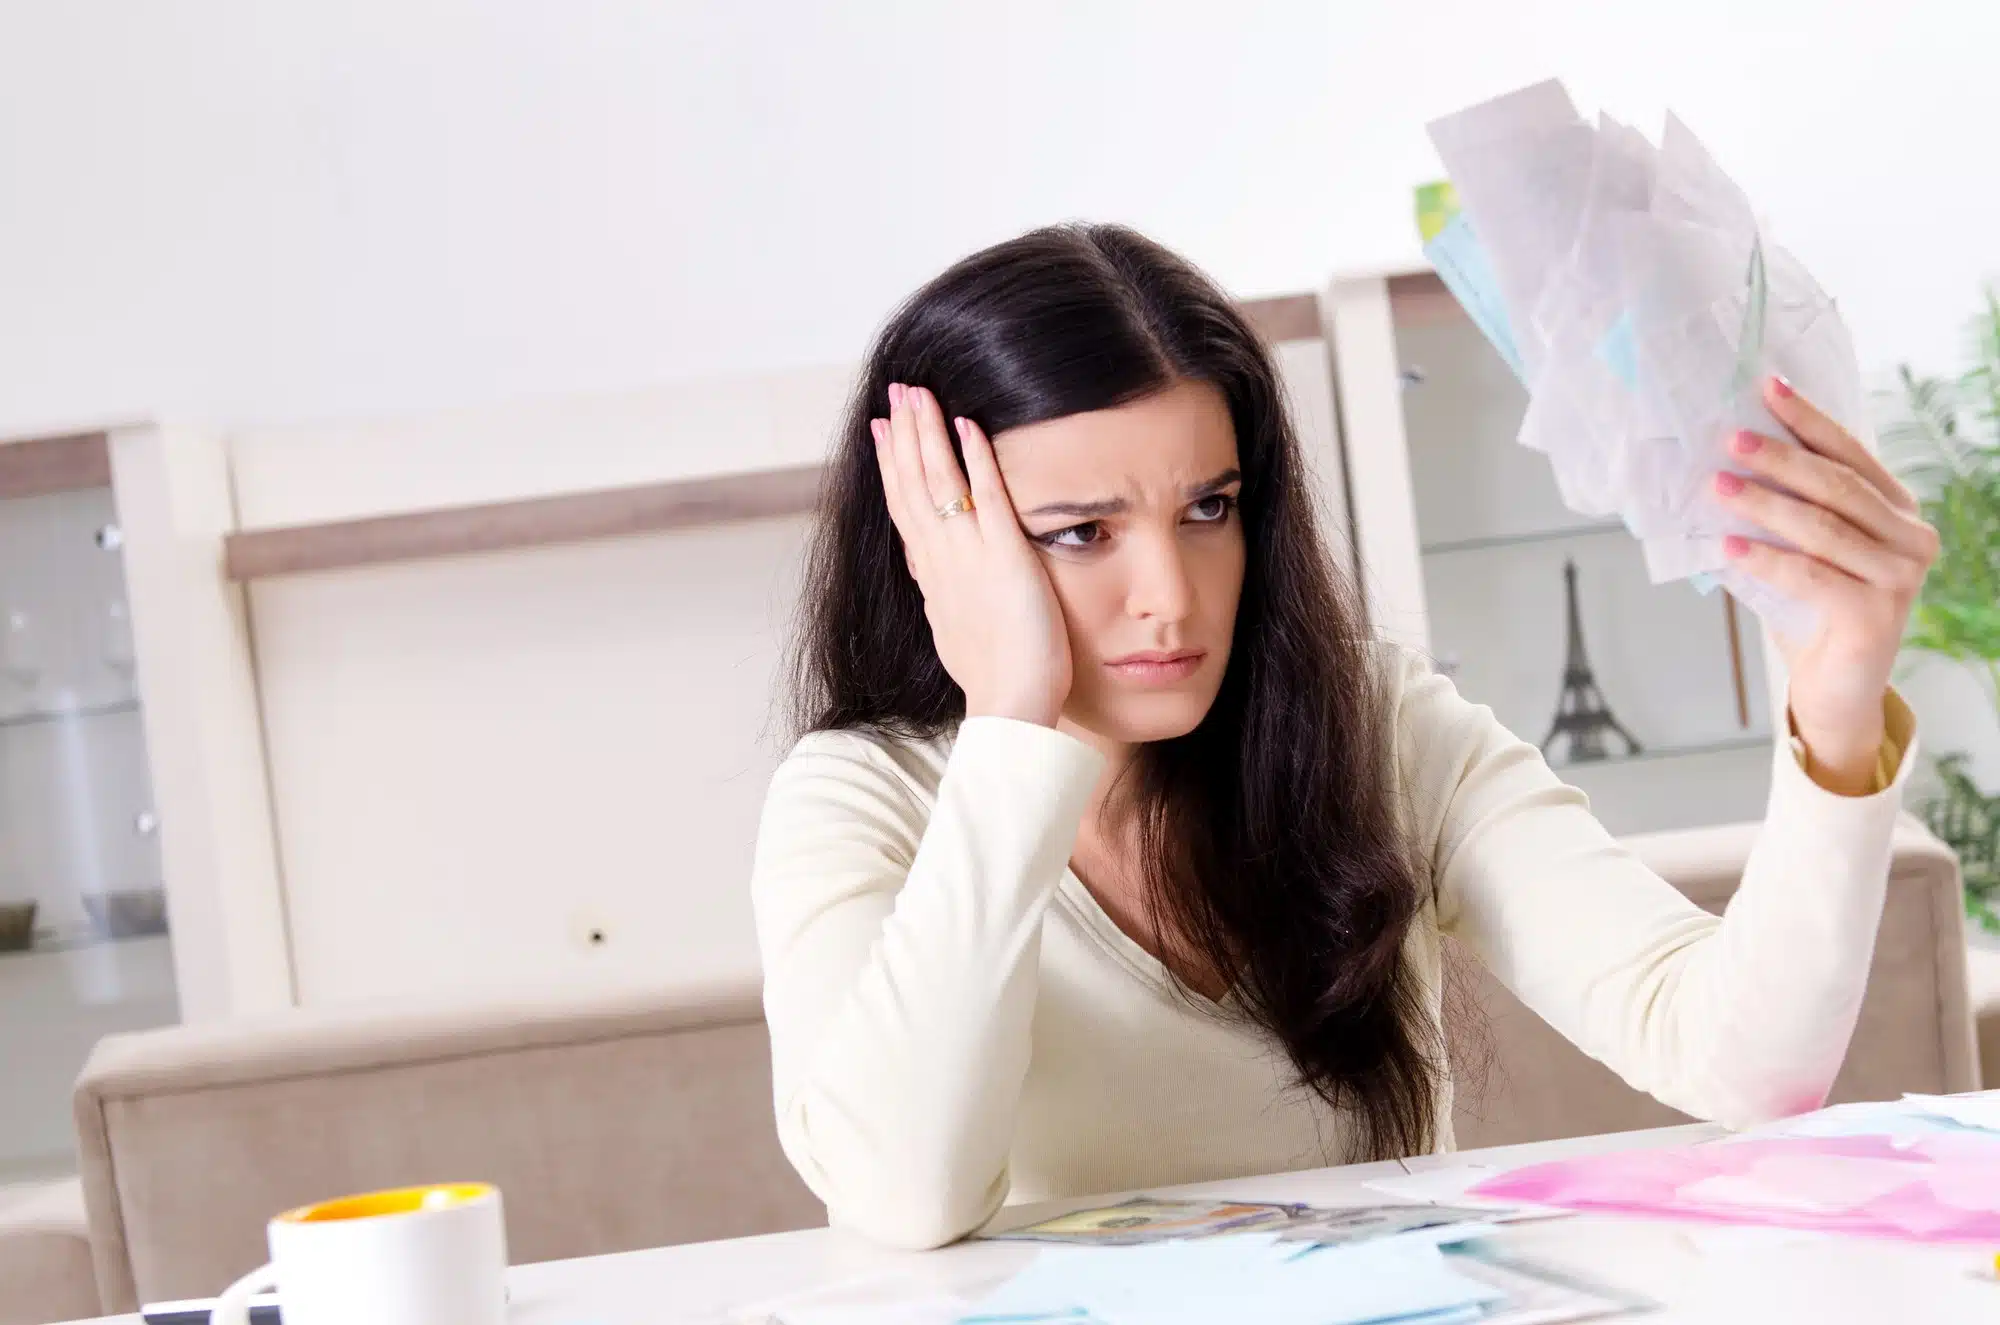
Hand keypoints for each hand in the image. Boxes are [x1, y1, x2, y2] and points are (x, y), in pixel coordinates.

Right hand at [872, 383, 1071, 726]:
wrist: (1009, 704)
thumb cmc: (993, 680)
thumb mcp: (954, 631)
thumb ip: (944, 596)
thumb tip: (930, 580)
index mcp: (931, 577)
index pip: (905, 510)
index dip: (891, 467)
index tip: (881, 432)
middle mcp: (941, 560)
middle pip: (911, 485)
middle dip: (902, 436)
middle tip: (894, 393)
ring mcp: (969, 555)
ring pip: (938, 482)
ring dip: (926, 433)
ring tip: (918, 393)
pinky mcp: (1004, 555)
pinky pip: (985, 496)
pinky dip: (974, 457)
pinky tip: (967, 424)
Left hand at [1713, 376, 1939, 792]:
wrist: (1834, 688)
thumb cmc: (1812, 610)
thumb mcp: (1801, 550)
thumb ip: (1783, 510)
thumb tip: (1722, 463)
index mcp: (1897, 509)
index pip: (1851, 453)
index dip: (1808, 419)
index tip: (1767, 387)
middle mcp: (1911, 537)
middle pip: (1837, 485)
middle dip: (1780, 458)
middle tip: (1730, 438)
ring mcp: (1901, 577)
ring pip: (1823, 528)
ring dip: (1764, 505)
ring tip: (1716, 487)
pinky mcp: (1877, 615)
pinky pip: (1812, 576)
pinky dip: (1766, 559)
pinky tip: (1727, 548)